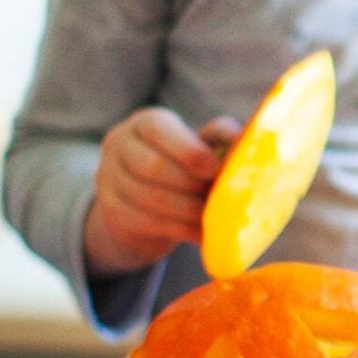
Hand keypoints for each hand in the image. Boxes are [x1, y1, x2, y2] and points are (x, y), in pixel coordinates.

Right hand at [83, 108, 241, 274]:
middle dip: (189, 186)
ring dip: (187, 211)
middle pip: (153, 166)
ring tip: (214, 220)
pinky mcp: (110, 209)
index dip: (187, 150)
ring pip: (148, 197)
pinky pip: (145, 221)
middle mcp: (119, 144)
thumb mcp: (200, 146)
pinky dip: (178, 229)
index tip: (214, 169)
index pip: (159, 128)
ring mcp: (108, 177)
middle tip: (218, 199)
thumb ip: (220, 138)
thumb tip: (249, 140)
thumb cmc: (183, 167)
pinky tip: (201, 234)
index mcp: (145, 122)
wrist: (146, 204)